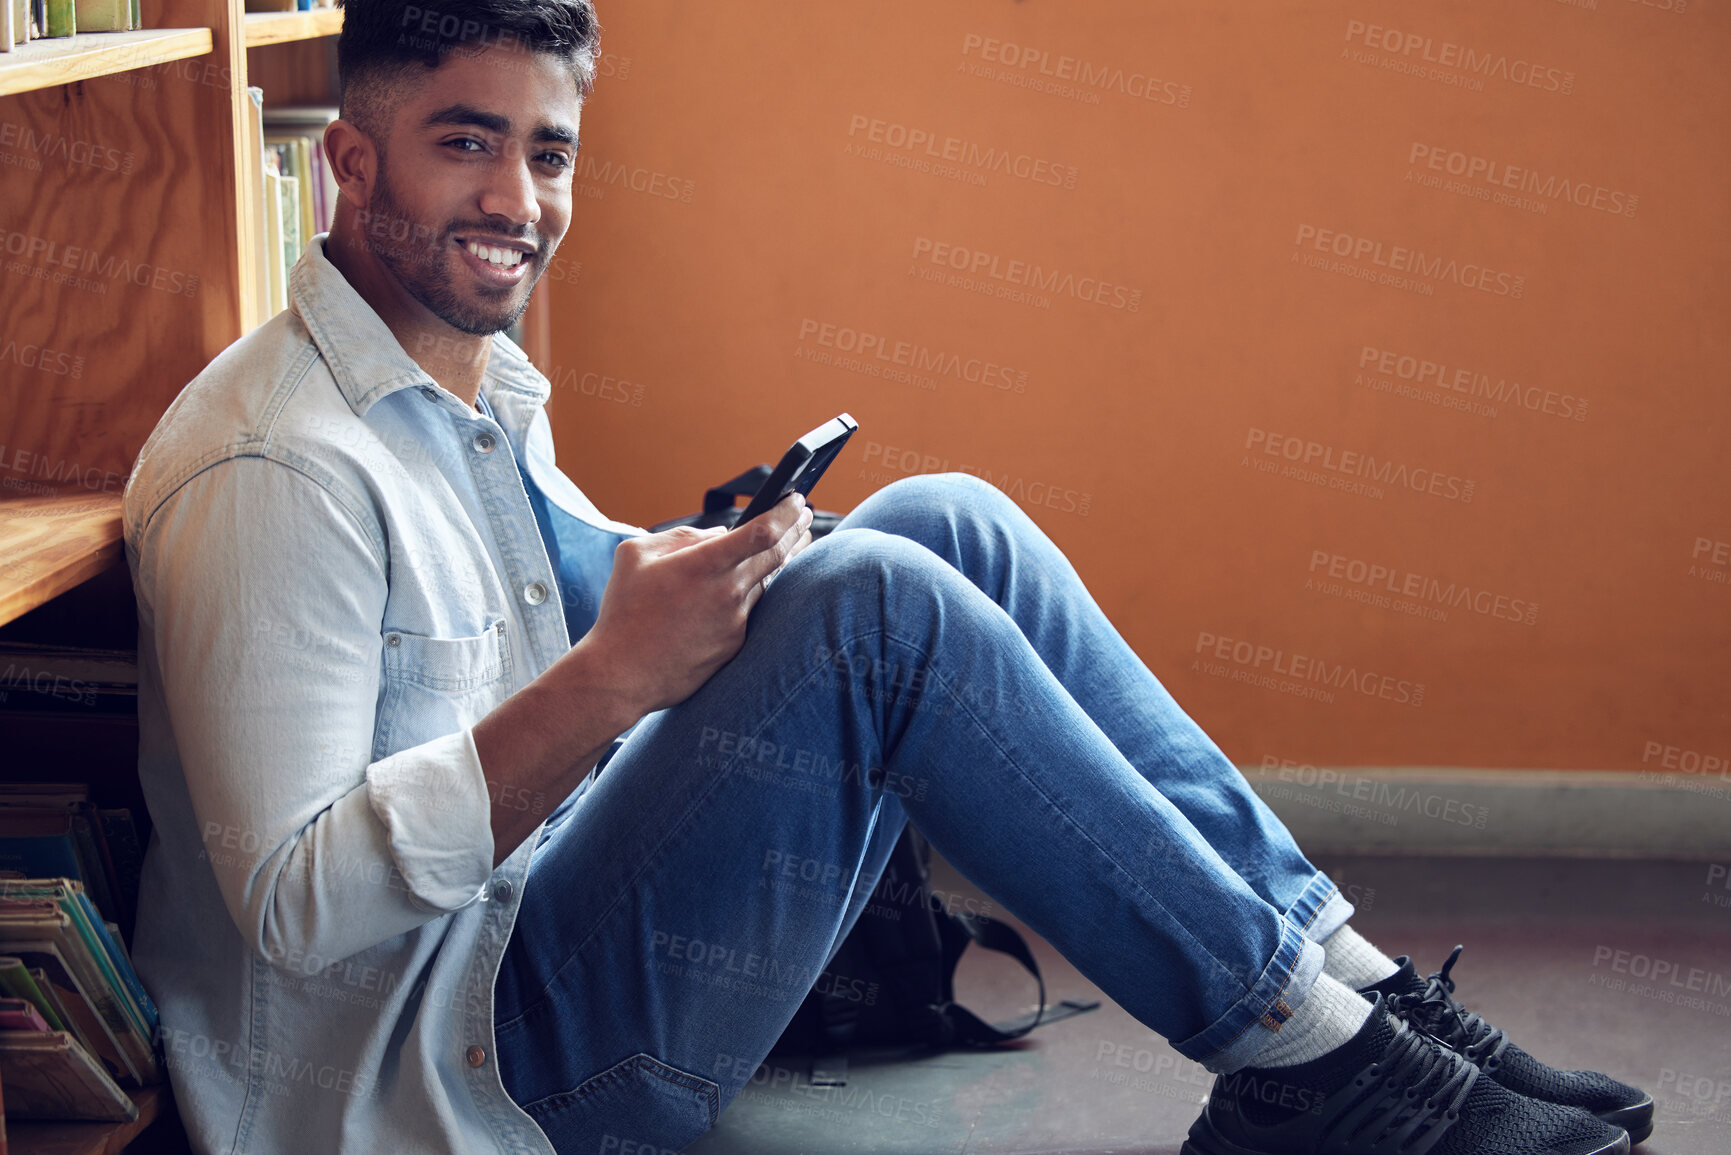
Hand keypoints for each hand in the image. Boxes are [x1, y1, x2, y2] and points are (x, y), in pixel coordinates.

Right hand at [574, 493, 814, 713]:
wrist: (621, 674)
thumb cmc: (623, 611)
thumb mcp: (636, 556)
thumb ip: (681, 536)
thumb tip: (720, 534)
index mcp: (703, 565)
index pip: (763, 532)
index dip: (786, 512)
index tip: (797, 500)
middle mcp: (727, 592)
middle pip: (779, 554)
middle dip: (796, 530)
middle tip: (806, 516)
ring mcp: (734, 621)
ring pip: (768, 582)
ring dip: (783, 559)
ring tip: (792, 541)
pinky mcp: (735, 645)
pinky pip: (752, 610)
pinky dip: (758, 590)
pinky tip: (760, 580)